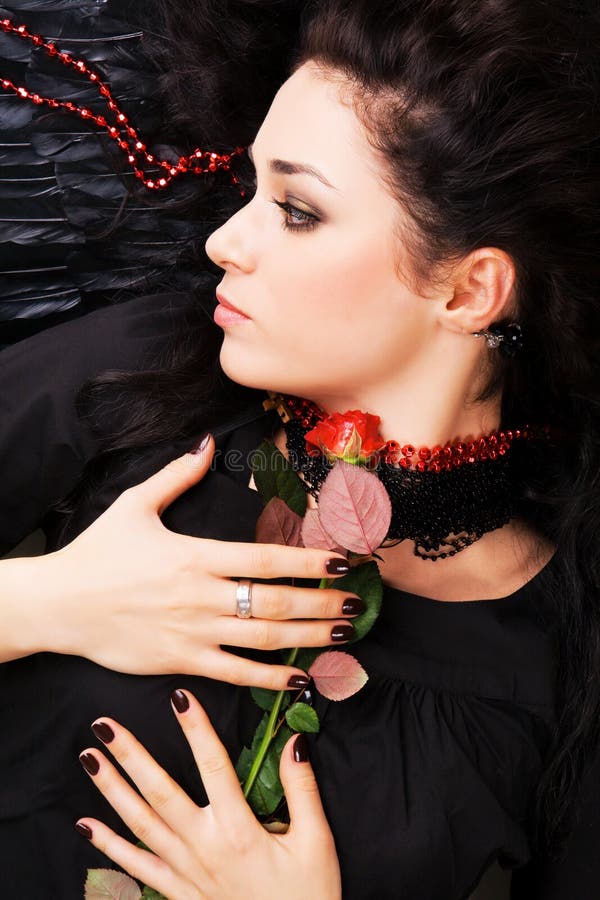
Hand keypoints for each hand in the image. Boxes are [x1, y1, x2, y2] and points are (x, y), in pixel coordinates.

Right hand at [34, 435, 358, 687]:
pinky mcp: (181, 661)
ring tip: (342, 634)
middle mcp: (202, 595)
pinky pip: (234, 673)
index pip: (266, 557)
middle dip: (321, 602)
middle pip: (275, 601)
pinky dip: (269, 678)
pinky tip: (300, 677)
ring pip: (263, 638)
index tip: (344, 560)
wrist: (59, 605)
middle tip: (356, 603)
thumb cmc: (97, 553)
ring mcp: (193, 632)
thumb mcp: (135, 504)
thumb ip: (178, 475)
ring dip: (307, 638)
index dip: (310, 560)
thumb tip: (208, 442)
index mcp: (196, 555)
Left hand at [76, 689, 341, 899]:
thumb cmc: (309, 895)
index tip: (178, 697)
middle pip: (160, 792)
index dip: (196, 728)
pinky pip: (138, 867)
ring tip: (88, 759)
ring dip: (111, 790)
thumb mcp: (316, 841)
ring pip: (140, 824)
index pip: (214, 766)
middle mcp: (204, 847)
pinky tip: (86, 826)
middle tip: (103, 725)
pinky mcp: (179, 893)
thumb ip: (302, 789)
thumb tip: (294, 742)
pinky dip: (110, 846)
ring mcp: (186, 872)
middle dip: (130, 755)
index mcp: (239, 830)